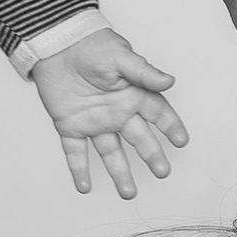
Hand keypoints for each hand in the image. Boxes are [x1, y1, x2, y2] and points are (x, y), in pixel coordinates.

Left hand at [29, 28, 190, 200]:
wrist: (55, 43)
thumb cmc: (90, 44)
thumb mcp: (120, 56)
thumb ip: (143, 72)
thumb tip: (169, 81)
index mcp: (133, 94)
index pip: (158, 113)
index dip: (171, 127)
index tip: (181, 141)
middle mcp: (117, 111)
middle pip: (139, 138)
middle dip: (152, 155)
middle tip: (162, 172)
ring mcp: (94, 121)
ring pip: (110, 152)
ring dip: (119, 172)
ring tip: (128, 193)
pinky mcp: (70, 125)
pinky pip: (75, 151)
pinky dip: (78, 170)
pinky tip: (84, 187)